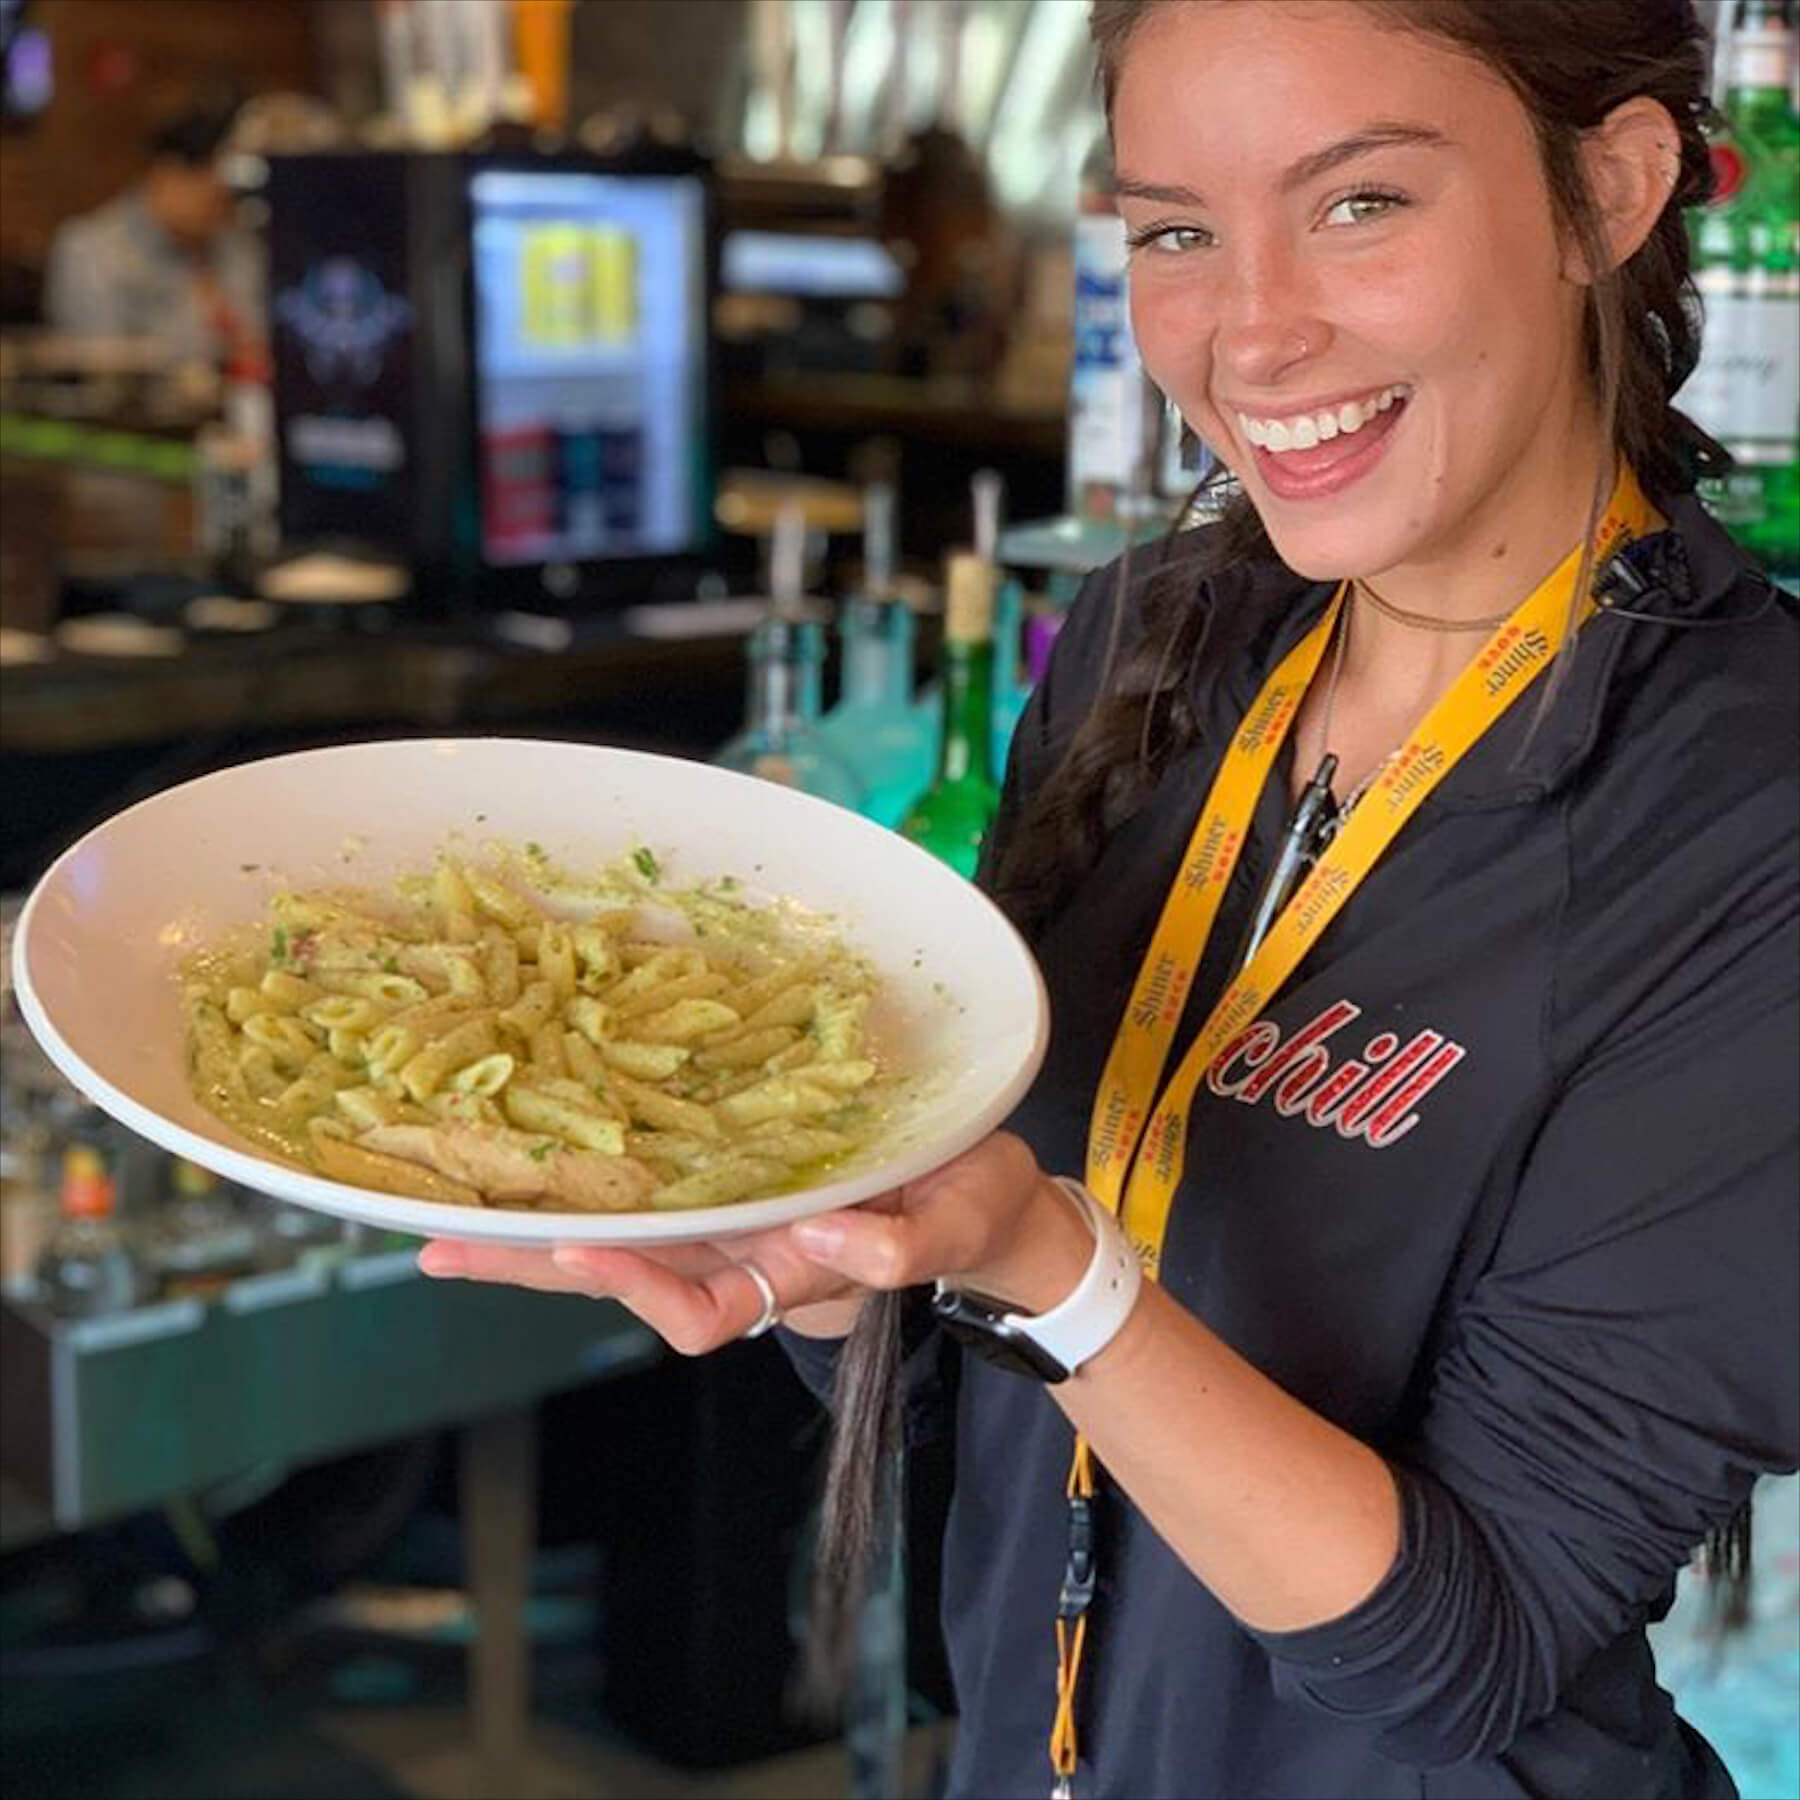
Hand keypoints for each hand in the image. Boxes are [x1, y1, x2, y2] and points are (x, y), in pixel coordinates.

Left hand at [417, 1132, 1092, 1355]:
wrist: (985, 1190)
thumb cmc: (975, 1211)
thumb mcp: (957, 1225)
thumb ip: (903, 1247)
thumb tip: (826, 1237)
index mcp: (791, 1274)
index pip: (697, 1306)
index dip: (638, 1286)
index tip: (586, 1247)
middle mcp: (744, 1250)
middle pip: (624, 1272)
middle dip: (533, 1263)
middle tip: (439, 1242)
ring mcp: (730, 1213)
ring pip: (619, 1229)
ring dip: (537, 1225)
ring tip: (447, 1212)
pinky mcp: (730, 1170)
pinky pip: (648, 1179)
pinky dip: (591, 1173)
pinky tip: (535, 1152)